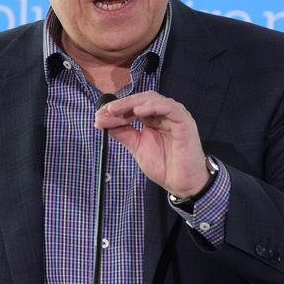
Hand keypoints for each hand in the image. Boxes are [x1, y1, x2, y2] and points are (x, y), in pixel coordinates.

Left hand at [94, 91, 208, 197]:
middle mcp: (164, 113)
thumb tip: (103, 122)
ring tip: (116, 110)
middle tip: (104, 112)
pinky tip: (138, 111)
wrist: (182, 183)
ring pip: (152, 99)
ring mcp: (174, 116)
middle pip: (141, 100)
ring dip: (132, 103)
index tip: (99, 117)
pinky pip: (169, 107)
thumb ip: (123, 133)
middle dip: (121, 105)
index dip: (116, 110)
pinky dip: (153, 106)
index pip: (133, 106)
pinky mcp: (184, 121)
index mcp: (154, 118)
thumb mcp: (137, 147)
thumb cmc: (164, 165)